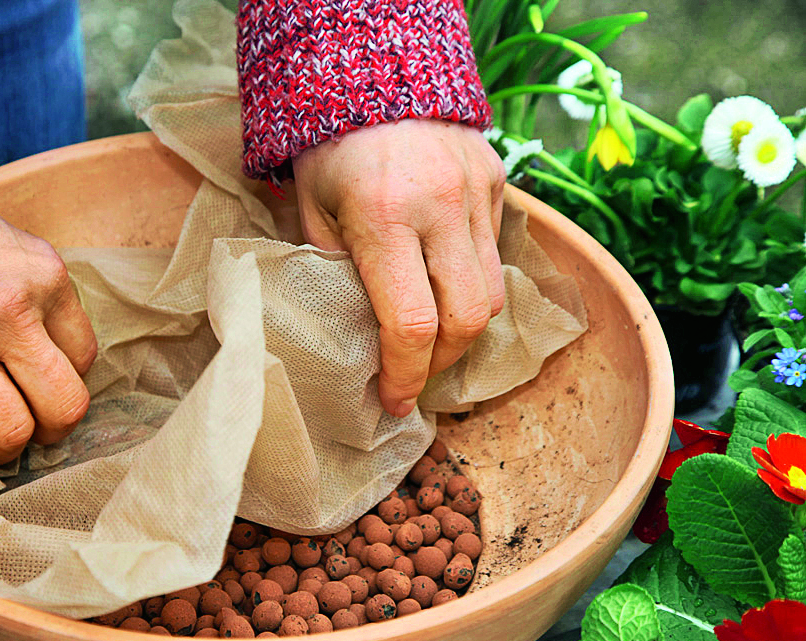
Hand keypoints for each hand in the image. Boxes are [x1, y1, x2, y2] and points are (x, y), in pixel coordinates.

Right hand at [0, 198, 96, 464]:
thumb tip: (57, 359)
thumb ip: (38, 296)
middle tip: (33, 428)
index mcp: (44, 278)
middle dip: (52, 430)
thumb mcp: (9, 246)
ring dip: (4, 448)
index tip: (42, 383)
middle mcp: (10, 312)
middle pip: (64, 406)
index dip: (66, 379)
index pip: (84, 357)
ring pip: (11, 431)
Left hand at [293, 118, 505, 417]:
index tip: (395, 401)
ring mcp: (477, 192)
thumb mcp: (311, 212)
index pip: (412, 322)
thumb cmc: (330, 150)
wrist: (377, 71)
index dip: (406, 374)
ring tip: (431, 339)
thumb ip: (333, 271)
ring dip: (463, 329)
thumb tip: (354, 336)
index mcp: (384, 217)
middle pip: (467, 318)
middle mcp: (441, 207)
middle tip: (414, 374)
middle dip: (442, 361)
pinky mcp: (497, 181)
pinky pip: (496, 253)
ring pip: (492, 292)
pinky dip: (473, 283)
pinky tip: (444, 285)